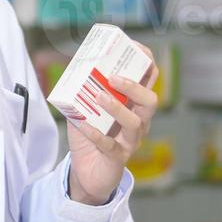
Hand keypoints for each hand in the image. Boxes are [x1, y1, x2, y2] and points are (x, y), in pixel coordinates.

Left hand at [67, 60, 159, 204]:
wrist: (86, 173)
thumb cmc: (89, 137)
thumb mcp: (83, 110)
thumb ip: (80, 91)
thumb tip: (72, 66)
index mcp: (132, 105)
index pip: (148, 80)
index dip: (146, 63)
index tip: (136, 48)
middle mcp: (138, 122)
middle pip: (150, 101)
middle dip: (134, 87)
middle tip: (113, 78)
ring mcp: (130, 141)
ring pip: (135, 123)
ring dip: (118, 108)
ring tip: (99, 97)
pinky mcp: (118, 159)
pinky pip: (112, 147)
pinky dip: (97, 135)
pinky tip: (85, 127)